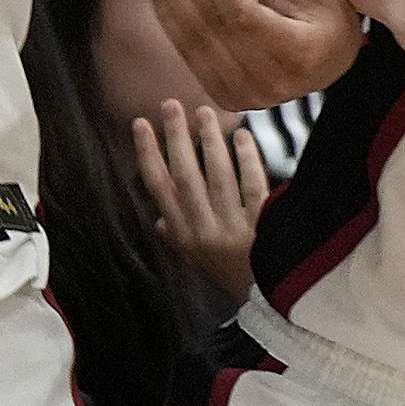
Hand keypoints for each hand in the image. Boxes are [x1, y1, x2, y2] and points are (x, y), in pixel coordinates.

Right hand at [132, 98, 270, 302]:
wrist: (264, 300)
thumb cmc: (228, 273)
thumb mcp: (194, 259)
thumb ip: (176, 235)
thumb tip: (157, 219)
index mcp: (183, 234)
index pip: (159, 189)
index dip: (148, 155)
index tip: (140, 125)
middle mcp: (203, 230)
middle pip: (185, 177)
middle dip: (175, 139)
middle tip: (171, 105)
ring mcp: (232, 228)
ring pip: (217, 178)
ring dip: (209, 143)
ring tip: (204, 113)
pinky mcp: (261, 226)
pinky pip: (253, 187)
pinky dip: (247, 160)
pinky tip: (242, 137)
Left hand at [143, 0, 360, 110]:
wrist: (324, 66)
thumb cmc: (325, 19)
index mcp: (299, 54)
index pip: (244, 14)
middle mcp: (270, 83)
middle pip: (214, 25)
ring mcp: (245, 96)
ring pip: (196, 40)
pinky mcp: (225, 97)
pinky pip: (190, 54)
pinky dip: (171, 19)